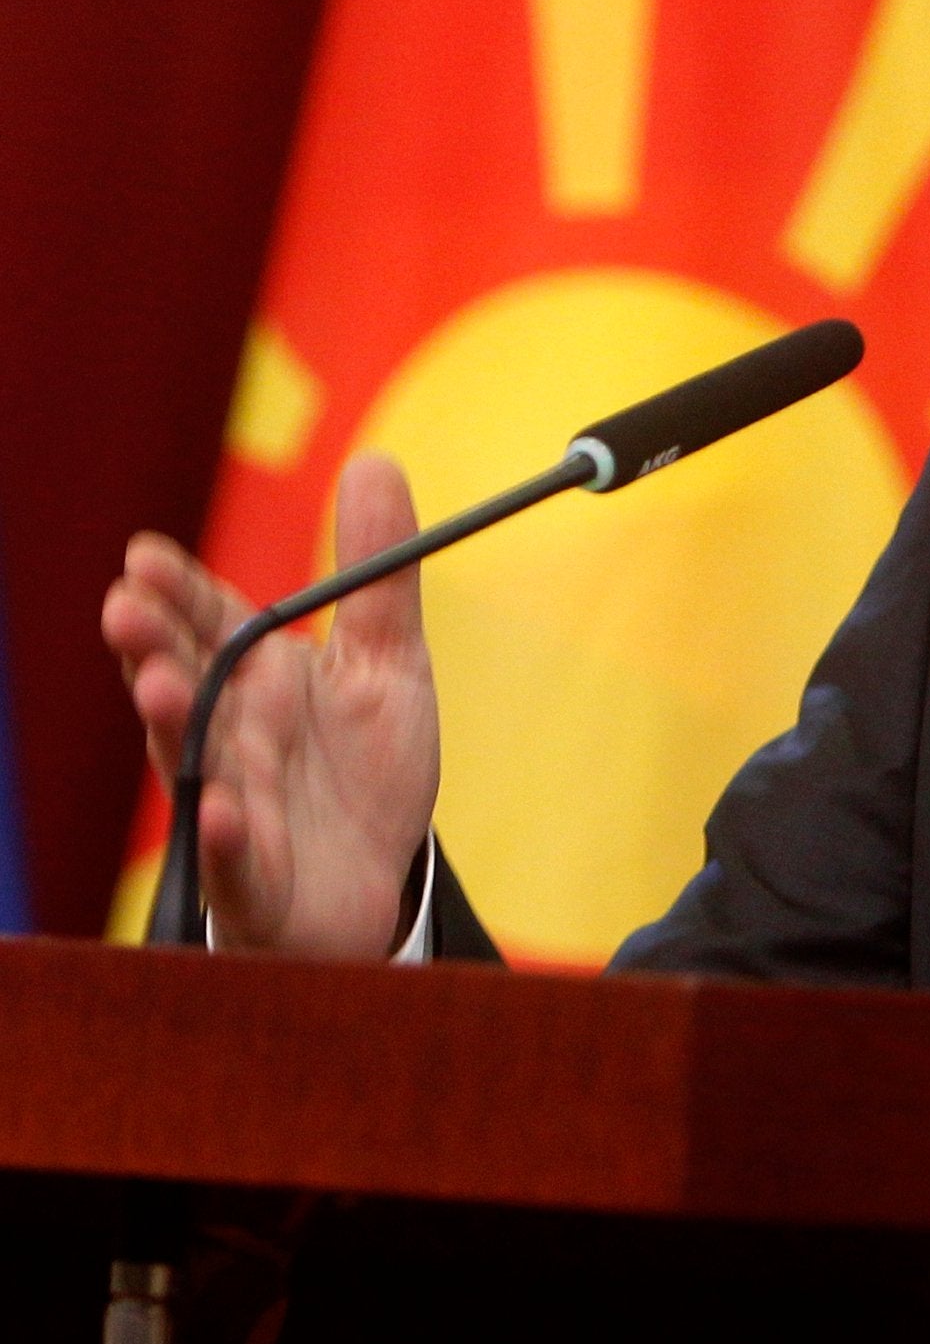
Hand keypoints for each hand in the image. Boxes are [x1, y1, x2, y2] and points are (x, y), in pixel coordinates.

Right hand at [100, 453, 441, 957]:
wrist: (379, 883)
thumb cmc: (364, 769)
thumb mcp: (387, 660)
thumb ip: (378, 572)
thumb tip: (373, 460)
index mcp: (255, 678)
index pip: (204, 622)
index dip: (176, 592)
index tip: (145, 555)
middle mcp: (230, 735)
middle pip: (183, 682)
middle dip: (153, 645)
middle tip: (126, 605)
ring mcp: (234, 805)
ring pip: (192, 763)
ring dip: (170, 725)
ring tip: (157, 685)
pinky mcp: (254, 877)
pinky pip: (235, 857)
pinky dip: (226, 835)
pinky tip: (224, 809)